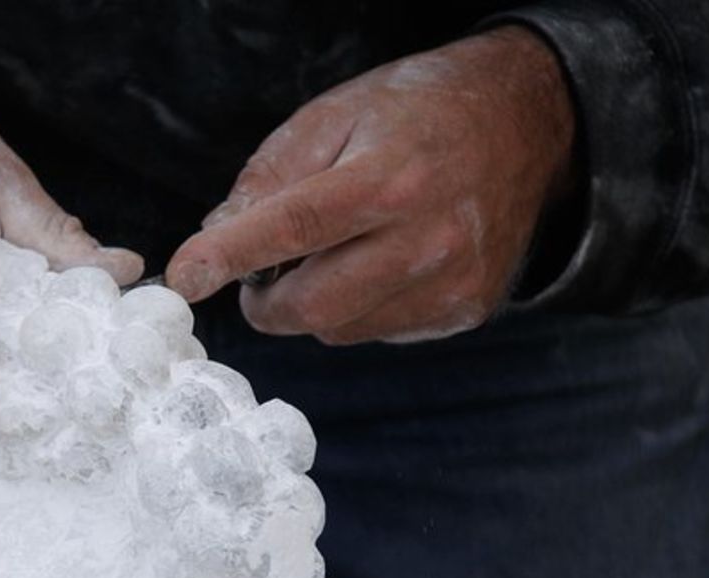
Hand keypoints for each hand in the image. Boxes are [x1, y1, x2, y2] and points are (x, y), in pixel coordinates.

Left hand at [165, 27, 574, 343]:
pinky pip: (376, 332)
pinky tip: (376, 265)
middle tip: (259, 274)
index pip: (294, 227)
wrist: (526, 124)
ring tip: (334, 252)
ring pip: (339, 328)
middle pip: (313, 305)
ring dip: (311, 304)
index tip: (182, 277)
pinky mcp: (464, 310)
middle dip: (265, 302)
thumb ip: (269, 177)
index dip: (230, 256)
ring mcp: (452, 282)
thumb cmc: (416, 113)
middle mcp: (430, 237)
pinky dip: (354, 309)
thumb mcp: (334, 114)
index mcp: (391, 176)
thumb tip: (216, 235)